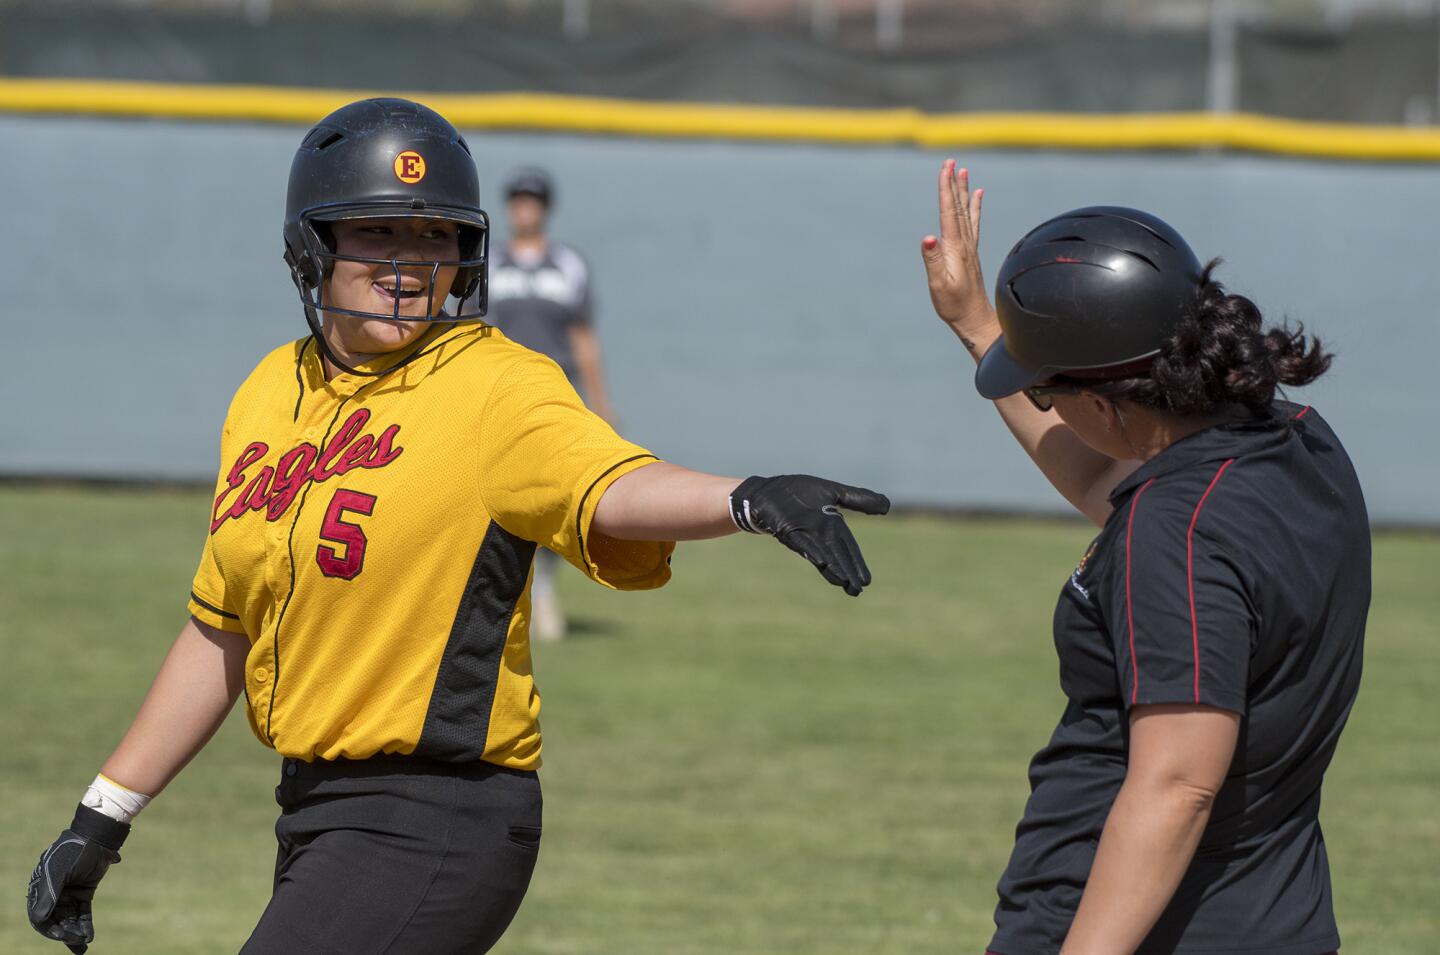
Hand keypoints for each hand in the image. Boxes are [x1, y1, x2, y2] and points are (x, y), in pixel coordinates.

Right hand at [28, 806, 129, 953]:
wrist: (97, 836)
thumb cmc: (75, 851)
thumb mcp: (60, 871)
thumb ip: (50, 894)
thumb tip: (39, 920)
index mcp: (40, 887)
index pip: (40, 915)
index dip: (49, 929)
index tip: (62, 936)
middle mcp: (52, 893)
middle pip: (55, 920)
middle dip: (64, 932)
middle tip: (77, 941)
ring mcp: (68, 893)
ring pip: (69, 918)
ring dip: (75, 932)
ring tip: (84, 943)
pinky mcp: (83, 892)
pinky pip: (82, 912)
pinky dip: (85, 924)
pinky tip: (89, 936)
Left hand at [729, 475, 889, 595]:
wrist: (768, 491)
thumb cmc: (799, 493)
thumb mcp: (834, 492)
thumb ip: (858, 499)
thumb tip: (888, 507)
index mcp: (832, 524)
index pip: (849, 546)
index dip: (857, 563)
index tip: (866, 581)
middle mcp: (820, 532)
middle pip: (838, 555)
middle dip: (848, 572)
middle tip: (857, 590)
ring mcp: (804, 532)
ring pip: (823, 553)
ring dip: (833, 569)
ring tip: (844, 584)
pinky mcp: (788, 529)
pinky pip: (801, 542)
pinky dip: (812, 551)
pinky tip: (821, 562)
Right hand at [920, 160, 997, 351]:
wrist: (975, 319)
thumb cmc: (954, 305)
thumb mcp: (938, 285)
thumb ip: (932, 261)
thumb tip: (928, 237)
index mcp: (954, 248)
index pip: (949, 212)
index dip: (946, 189)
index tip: (945, 169)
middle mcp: (964, 243)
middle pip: (959, 207)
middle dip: (954, 183)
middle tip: (952, 162)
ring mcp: (969, 247)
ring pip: (967, 212)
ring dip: (964, 191)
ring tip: (964, 171)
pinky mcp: (970, 253)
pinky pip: (973, 223)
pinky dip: (975, 207)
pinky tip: (978, 197)